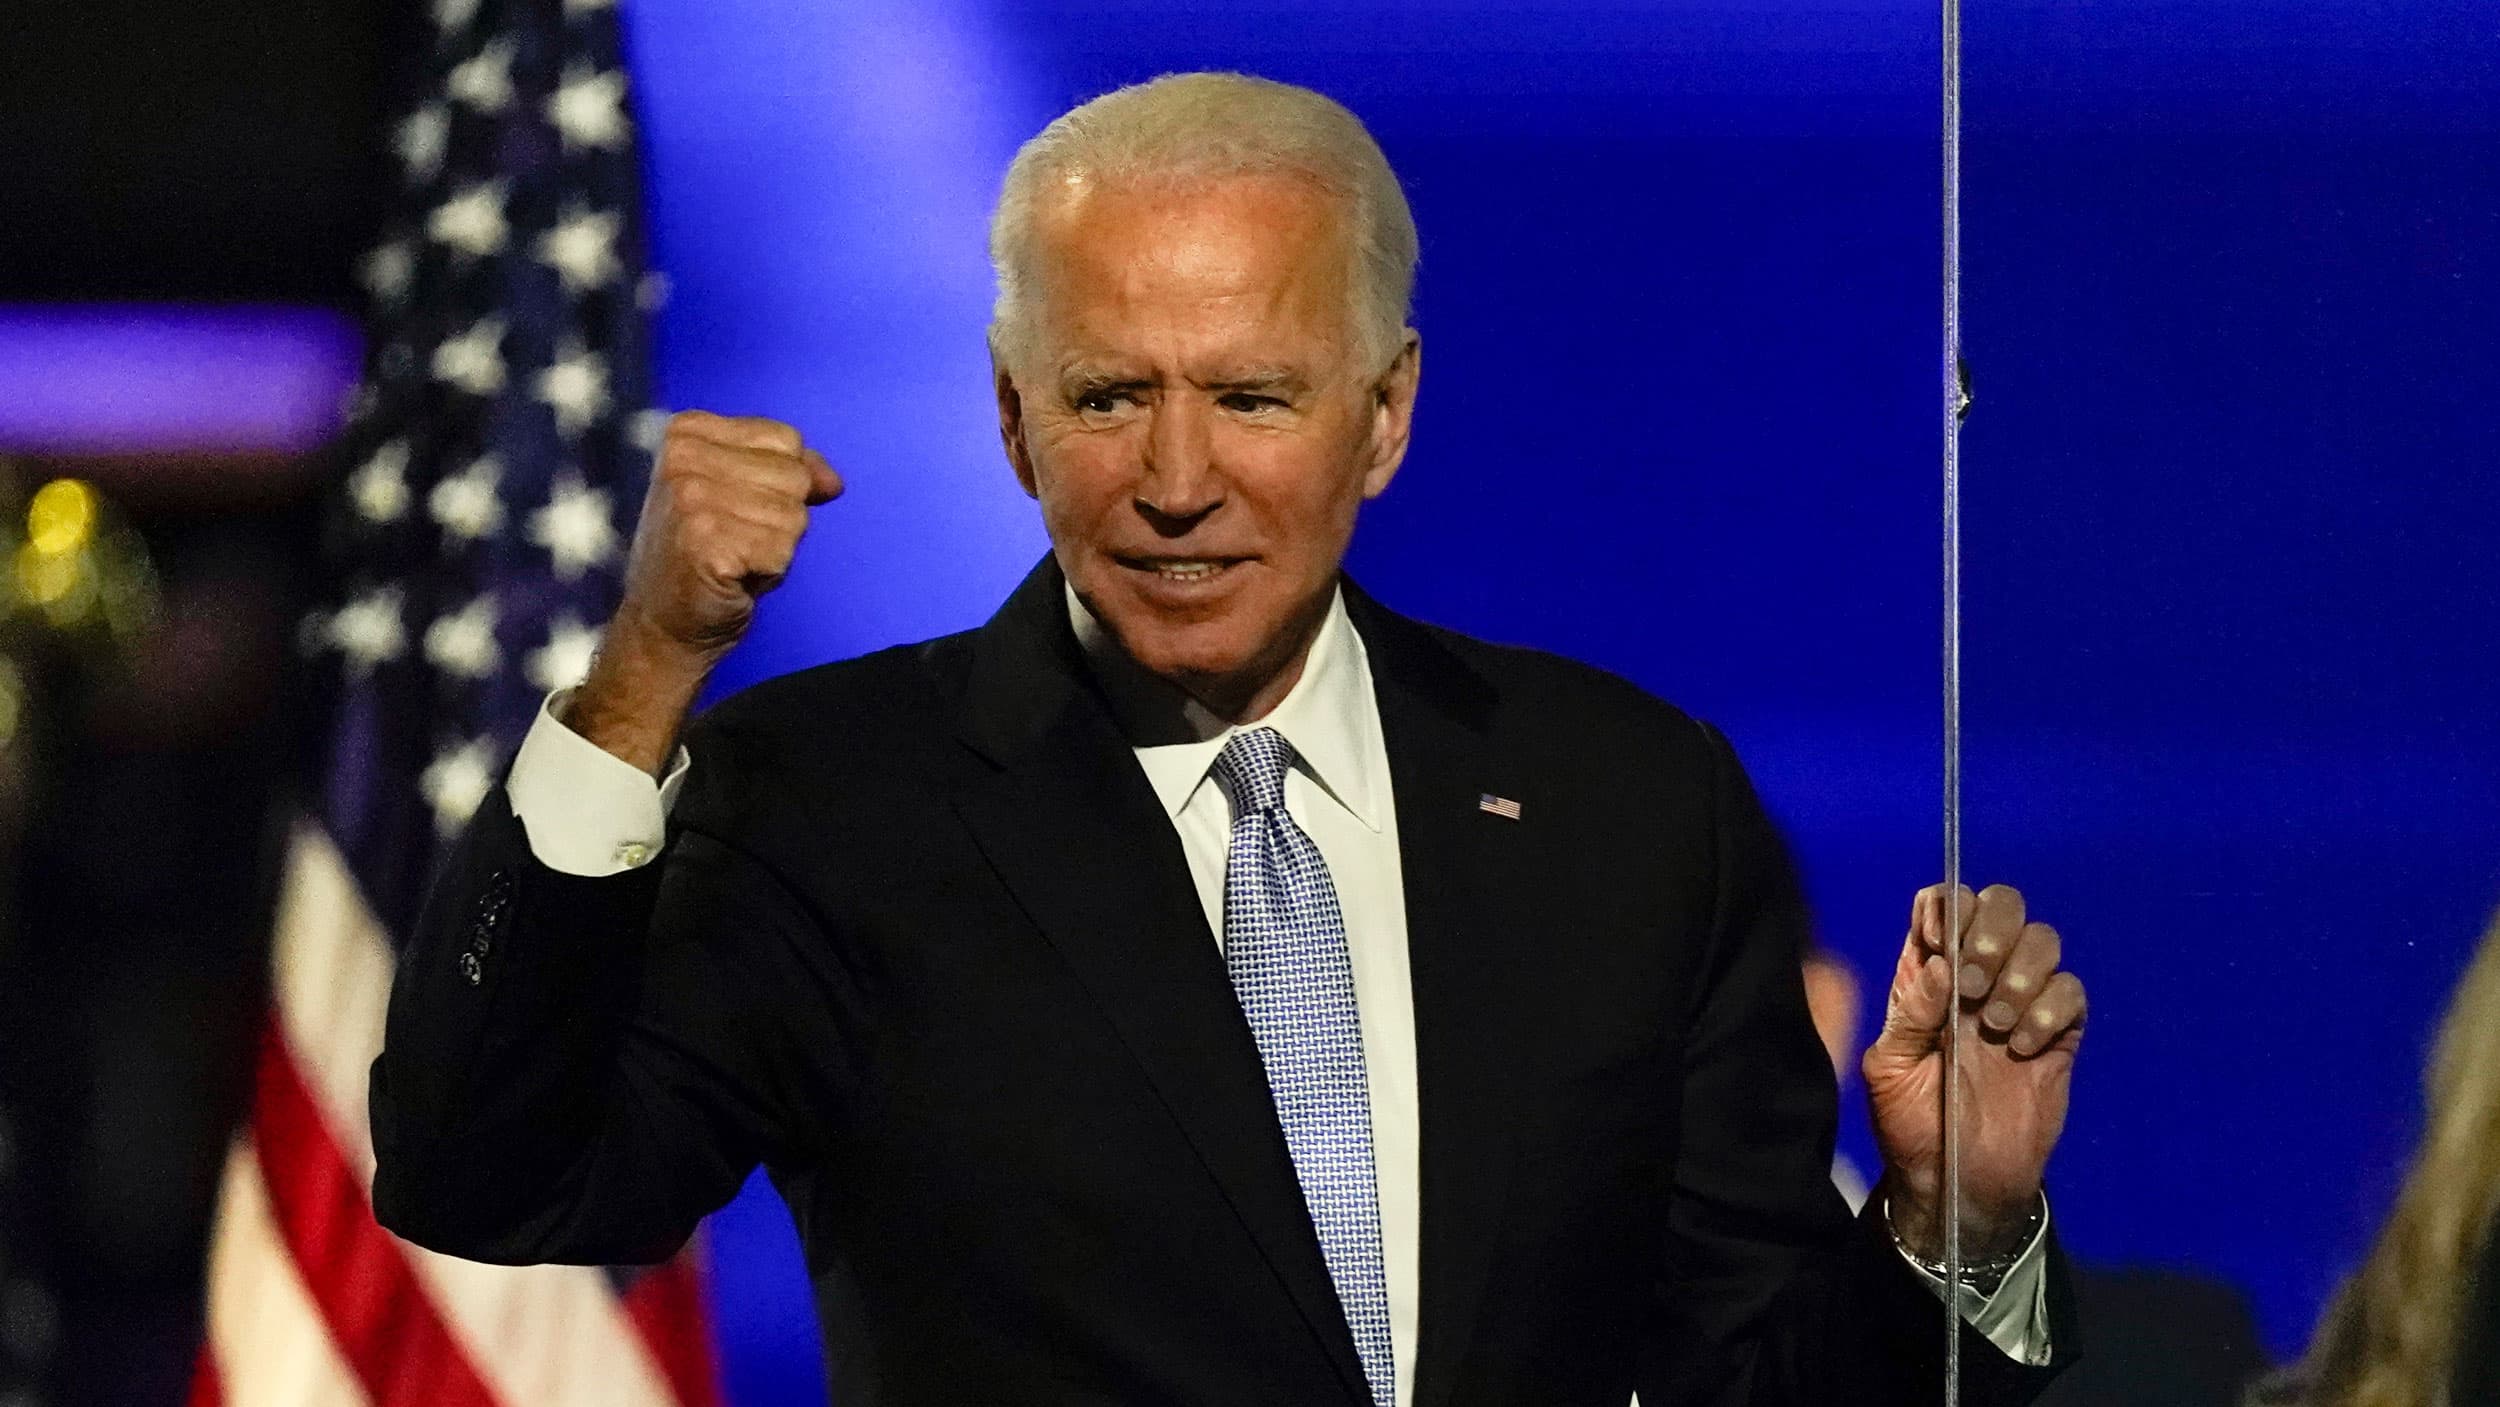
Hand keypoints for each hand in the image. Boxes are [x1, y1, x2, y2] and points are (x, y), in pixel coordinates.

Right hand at [567, 411, 841, 772]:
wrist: (662, 624)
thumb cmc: (706, 556)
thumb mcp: (741, 496)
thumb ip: (790, 472)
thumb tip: (834, 482)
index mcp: (687, 432)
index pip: (786, 438)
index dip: (782, 484)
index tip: (738, 509)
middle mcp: (682, 458)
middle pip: (794, 476)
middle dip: (780, 518)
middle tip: (734, 540)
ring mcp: (690, 499)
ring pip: (794, 515)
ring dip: (775, 548)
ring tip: (734, 558)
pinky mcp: (705, 541)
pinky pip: (782, 550)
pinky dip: (769, 572)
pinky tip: (732, 579)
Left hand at [1863, 883, 2085, 1261]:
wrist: (1959, 1180)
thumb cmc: (1912, 1123)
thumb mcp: (1888, 1068)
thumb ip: (1910, 1013)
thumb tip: (1942, 965)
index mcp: (1927, 975)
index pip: (1942, 903)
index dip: (1948, 906)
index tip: (1944, 942)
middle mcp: (1976, 977)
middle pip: (2002, 906)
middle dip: (1992, 931)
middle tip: (1973, 983)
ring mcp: (2019, 1002)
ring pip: (2043, 941)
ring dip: (2021, 974)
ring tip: (1994, 1025)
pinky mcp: (2057, 1035)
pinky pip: (2071, 992)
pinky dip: (2050, 1011)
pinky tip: (2023, 1048)